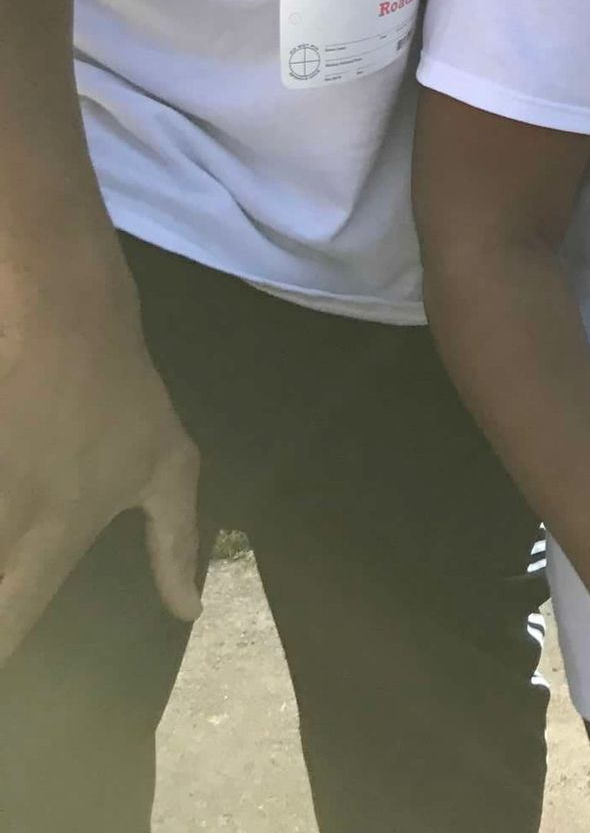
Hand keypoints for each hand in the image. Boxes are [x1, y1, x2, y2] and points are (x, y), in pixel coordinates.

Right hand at [0, 288, 200, 658]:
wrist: (66, 318)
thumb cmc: (121, 395)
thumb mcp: (169, 464)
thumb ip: (176, 542)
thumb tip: (190, 610)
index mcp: (51, 540)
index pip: (9, 627)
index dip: (4, 649)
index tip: (10, 652)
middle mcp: (6, 524)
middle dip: (0, 605)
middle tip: (16, 593)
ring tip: (15, 556)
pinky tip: (6, 494)